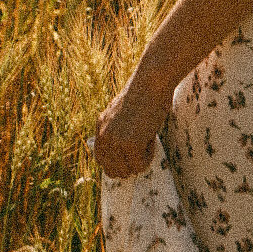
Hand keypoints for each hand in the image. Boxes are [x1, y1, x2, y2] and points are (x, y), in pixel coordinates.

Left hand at [93, 60, 173, 178]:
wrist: (151, 81)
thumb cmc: (144, 92)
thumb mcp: (122, 111)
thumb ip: (117, 129)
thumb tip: (124, 152)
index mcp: (101, 126)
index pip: (101, 159)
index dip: (117, 163)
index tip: (130, 158)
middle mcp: (104, 135)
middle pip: (112, 170)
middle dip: (128, 165)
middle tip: (142, 151)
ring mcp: (116, 141)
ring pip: (127, 170)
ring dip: (140, 160)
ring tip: (147, 140)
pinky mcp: (130, 144)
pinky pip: (140, 165)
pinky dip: (149, 156)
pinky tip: (151, 138)